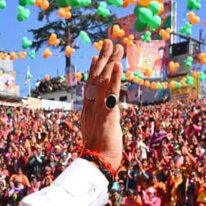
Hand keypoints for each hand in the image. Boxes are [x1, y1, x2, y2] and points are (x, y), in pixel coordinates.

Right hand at [81, 40, 123, 171]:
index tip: (97, 55)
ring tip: (116, 46)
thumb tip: (107, 117)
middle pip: (95, 77)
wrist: (97, 164)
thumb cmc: (99, 153)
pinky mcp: (107, 116)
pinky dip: (114, 78)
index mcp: (87, 111)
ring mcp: (97, 111)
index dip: (93, 69)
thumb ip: (101, 121)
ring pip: (102, 81)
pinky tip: (118, 65)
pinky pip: (110, 94)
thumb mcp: (98, 133)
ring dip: (110, 61)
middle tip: (109, 41)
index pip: (90, 85)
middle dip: (102, 58)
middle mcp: (90, 107)